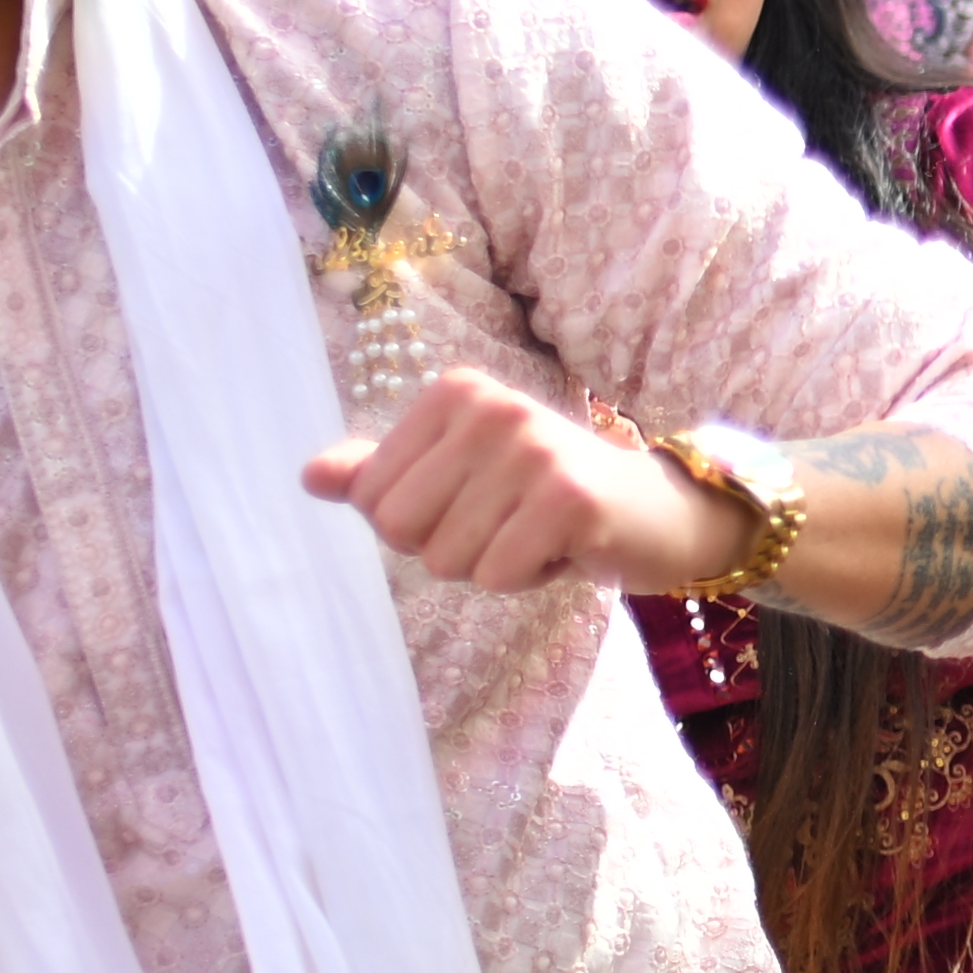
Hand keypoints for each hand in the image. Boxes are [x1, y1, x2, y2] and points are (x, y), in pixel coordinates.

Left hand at [305, 375, 746, 596]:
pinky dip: (527, 579)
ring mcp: (532, 450)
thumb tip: (310, 477)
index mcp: (456, 393)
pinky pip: (496, 574)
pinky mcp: (568, 498)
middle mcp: (492, 409)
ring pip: (447, 558)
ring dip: (492, 566)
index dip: (416, 523)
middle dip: (447, 547)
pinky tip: (564, 551)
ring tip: (538, 536)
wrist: (663, 511)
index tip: (478, 503)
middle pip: (400, 528)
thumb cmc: (550, 495)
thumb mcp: (462, 475)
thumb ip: (384, 474)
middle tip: (506, 526)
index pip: (371, 494)